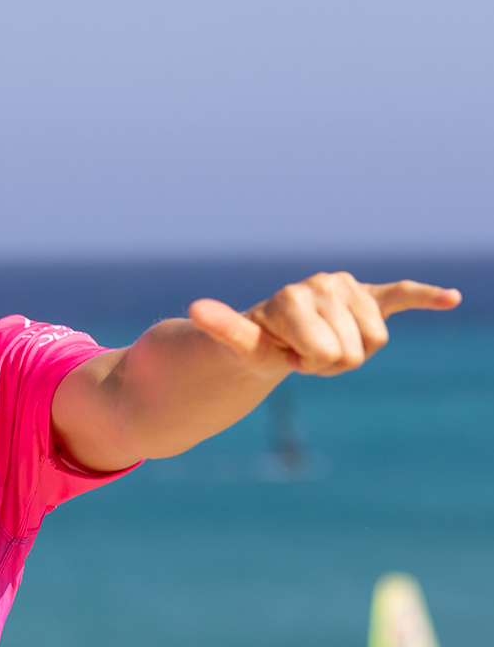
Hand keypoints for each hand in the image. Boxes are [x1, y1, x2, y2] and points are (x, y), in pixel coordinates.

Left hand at [189, 272, 460, 376]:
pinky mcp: (368, 296)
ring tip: (320, 343)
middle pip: (357, 349)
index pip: (331, 351)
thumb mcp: (239, 342)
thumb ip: (223, 327)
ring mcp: (347, 289)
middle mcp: (323, 283)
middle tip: (302, 351)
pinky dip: (426, 297)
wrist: (267, 333)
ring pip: (377, 340)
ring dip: (350, 351)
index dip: (312, 363)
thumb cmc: (256, 342)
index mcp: (296, 295)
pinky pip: (402, 294)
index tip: (288, 355)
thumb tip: (196, 309)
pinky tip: (450, 299)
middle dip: (330, 360)